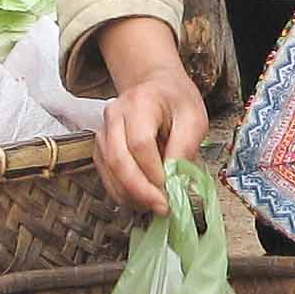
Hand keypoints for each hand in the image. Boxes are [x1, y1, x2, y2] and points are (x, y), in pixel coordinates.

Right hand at [94, 17, 206, 215]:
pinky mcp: (100, 145)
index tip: (170, 190)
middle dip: (140, 190)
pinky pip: (105, 174)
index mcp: (140, 101)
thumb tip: (174, 182)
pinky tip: (141, 199)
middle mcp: (114, 113)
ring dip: (131, 195)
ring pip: (109, 170)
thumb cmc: (176, 101)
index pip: (140, 143)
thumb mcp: (194, 118)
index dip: (153, 172)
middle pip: (119, 159)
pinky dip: (122, 192)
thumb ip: (185, 148)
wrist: (156, 86)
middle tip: (162, 207)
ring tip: (154, 205)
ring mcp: (103, 129)